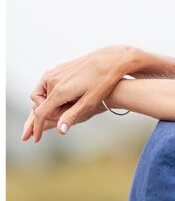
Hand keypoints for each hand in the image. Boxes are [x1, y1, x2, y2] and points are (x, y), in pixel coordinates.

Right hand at [22, 44, 137, 142]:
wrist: (111, 60)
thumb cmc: (103, 82)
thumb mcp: (89, 102)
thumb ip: (72, 115)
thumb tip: (59, 130)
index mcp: (59, 91)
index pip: (41, 113)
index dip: (37, 128)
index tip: (36, 140)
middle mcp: (53, 80)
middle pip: (38, 103)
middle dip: (46, 113)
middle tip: (63, 116)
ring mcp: (55, 72)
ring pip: (40, 92)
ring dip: (47, 103)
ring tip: (65, 106)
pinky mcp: (59, 68)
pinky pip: (47, 83)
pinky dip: (50, 93)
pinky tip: (65, 96)